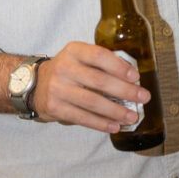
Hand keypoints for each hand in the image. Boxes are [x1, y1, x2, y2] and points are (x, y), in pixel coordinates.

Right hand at [31, 42, 149, 131]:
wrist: (36, 84)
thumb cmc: (68, 70)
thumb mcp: (80, 58)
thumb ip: (101, 63)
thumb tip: (132, 78)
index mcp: (73, 51)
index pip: (99, 56)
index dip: (119, 66)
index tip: (136, 76)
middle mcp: (64, 67)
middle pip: (99, 81)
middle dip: (125, 91)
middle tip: (143, 97)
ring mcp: (57, 88)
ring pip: (92, 101)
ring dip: (115, 111)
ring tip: (132, 117)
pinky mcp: (55, 107)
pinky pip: (82, 117)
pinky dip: (100, 123)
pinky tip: (114, 126)